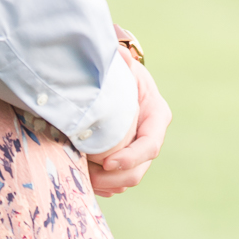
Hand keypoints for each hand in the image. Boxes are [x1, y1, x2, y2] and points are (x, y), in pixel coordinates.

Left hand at [87, 54, 170, 196]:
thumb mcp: (124, 65)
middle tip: (86, 176)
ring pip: (127, 180)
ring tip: (81, 177)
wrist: (120, 79)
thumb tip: (121, 54)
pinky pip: (117, 181)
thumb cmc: (122, 71)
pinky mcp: (126, 159)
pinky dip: (103, 185)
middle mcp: (151, 137)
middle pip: (138, 170)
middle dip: (113, 178)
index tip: (106, 162)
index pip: (149, 146)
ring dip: (105, 184)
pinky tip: (85, 179)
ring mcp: (139, 152)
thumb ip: (122, 62)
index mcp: (156, 116)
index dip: (130, 158)